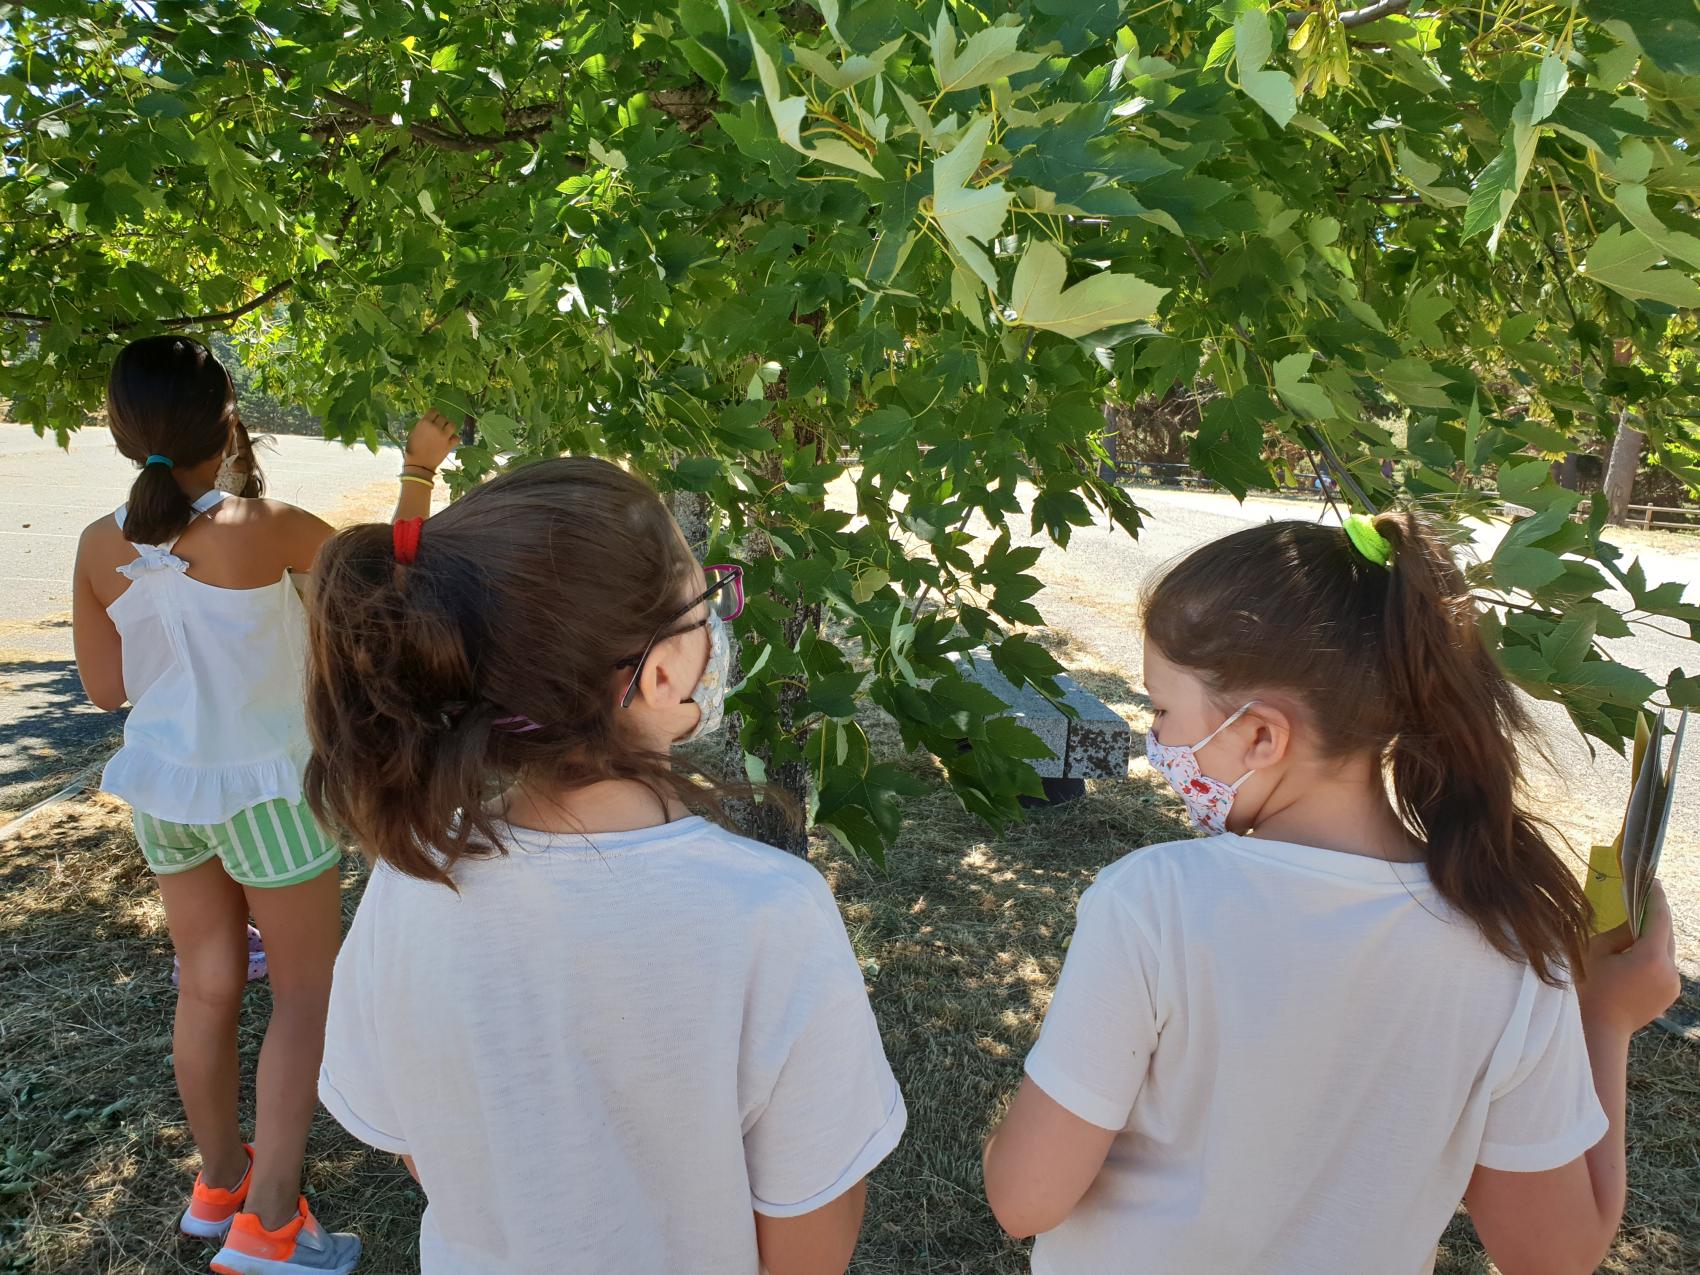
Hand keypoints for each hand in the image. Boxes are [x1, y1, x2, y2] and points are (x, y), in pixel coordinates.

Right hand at [403, 409, 460, 471]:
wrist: (419, 465)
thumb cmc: (412, 449)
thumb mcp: (413, 433)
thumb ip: (423, 425)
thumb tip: (430, 421)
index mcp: (424, 423)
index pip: (434, 411)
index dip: (435, 414)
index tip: (434, 419)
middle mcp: (435, 427)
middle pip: (443, 417)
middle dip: (441, 422)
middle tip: (439, 428)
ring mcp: (443, 436)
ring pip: (452, 425)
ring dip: (449, 427)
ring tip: (446, 432)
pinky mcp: (449, 445)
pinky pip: (457, 437)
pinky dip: (454, 438)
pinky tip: (450, 441)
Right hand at [1578, 882, 1681, 1037]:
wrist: (1600, 1029)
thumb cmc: (1591, 987)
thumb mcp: (1598, 951)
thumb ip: (1621, 931)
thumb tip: (1634, 920)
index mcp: (1650, 956)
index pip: (1659, 917)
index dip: (1655, 896)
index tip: (1651, 881)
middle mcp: (1669, 969)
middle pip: (1666, 933)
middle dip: (1654, 916)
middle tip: (1640, 900)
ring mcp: (1674, 983)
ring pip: (1667, 949)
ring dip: (1654, 937)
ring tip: (1635, 929)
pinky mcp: (1671, 993)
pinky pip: (1666, 965)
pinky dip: (1654, 955)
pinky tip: (1636, 955)